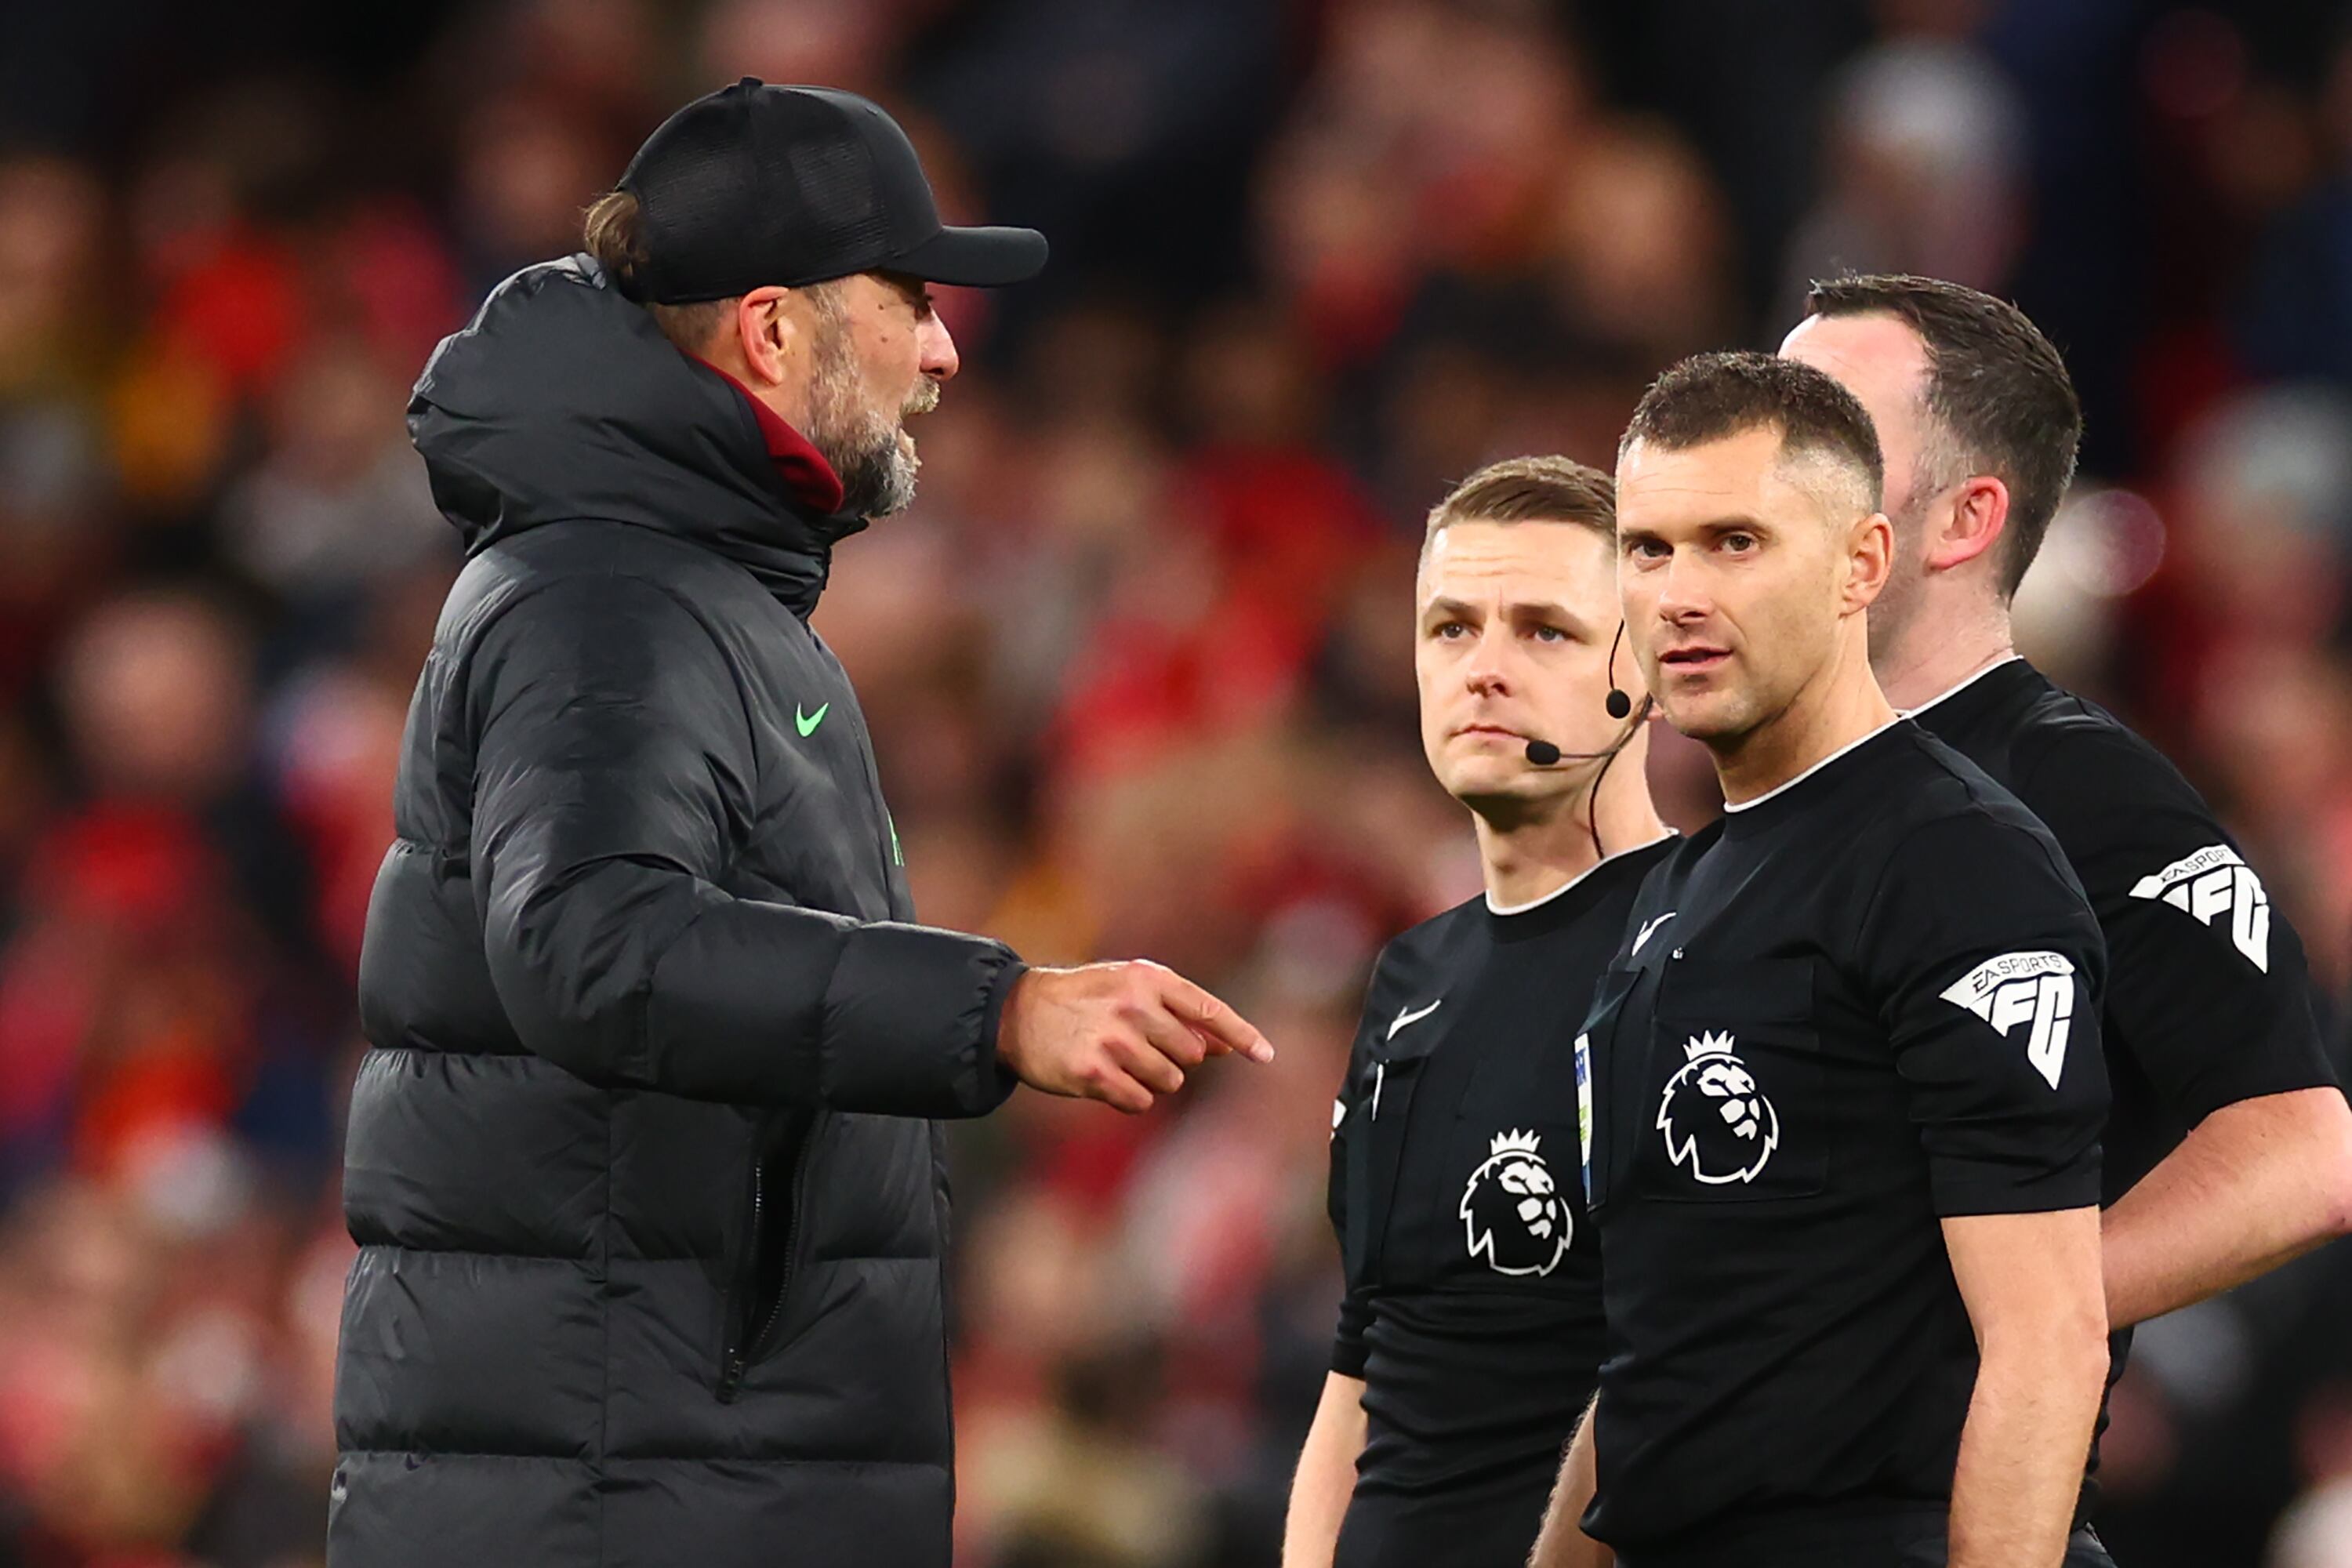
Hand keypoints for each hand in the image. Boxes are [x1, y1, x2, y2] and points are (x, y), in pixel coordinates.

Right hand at [994, 960, 1273, 1113]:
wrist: (1018, 1013)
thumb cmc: (1085, 1000)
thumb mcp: (1130, 989)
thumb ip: (1178, 1013)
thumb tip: (1225, 1044)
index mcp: (1148, 978)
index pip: (1209, 1009)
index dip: (1242, 1034)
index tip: (1265, 1055)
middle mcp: (1134, 1005)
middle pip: (1192, 1054)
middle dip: (1174, 1058)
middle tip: (1140, 1046)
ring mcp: (1114, 1040)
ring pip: (1170, 1082)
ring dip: (1152, 1079)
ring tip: (1120, 1060)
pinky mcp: (1094, 1073)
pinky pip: (1141, 1102)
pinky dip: (1130, 1097)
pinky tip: (1107, 1079)